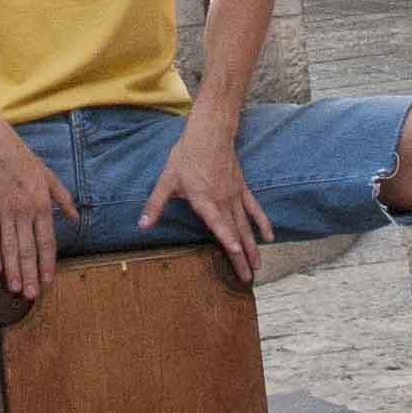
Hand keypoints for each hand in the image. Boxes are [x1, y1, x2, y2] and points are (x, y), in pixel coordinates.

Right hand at [0, 124, 78, 303]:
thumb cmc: (25, 162)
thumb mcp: (50, 178)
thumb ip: (64, 200)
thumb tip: (75, 219)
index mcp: (42, 205)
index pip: (46, 240)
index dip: (48, 262)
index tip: (49, 280)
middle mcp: (24, 212)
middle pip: (28, 249)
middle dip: (30, 273)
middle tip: (32, 294)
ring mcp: (5, 212)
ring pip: (10, 247)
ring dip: (13, 269)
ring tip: (15, 288)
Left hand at [136, 122, 271, 283]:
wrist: (209, 134)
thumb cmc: (186, 156)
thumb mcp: (166, 180)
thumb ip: (155, 204)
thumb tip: (142, 225)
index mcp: (204, 200)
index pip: (218, 224)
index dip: (227, 239)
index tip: (237, 253)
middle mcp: (223, 201)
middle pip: (235, 233)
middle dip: (242, 257)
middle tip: (248, 278)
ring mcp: (235, 196)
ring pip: (246, 226)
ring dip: (253, 247)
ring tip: (258, 267)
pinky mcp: (242, 189)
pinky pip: (254, 209)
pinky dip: (262, 223)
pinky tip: (269, 237)